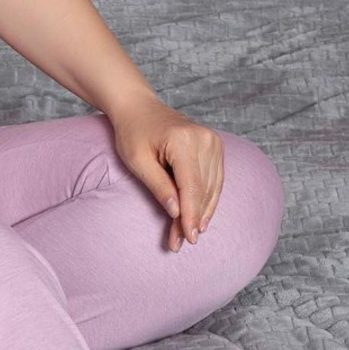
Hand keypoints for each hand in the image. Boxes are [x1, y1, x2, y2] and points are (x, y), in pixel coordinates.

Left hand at [110, 95, 224, 250]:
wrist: (139, 107)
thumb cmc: (133, 133)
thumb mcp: (137, 161)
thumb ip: (158, 186)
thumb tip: (176, 213)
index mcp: (184, 141)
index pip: (191, 186)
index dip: (191, 215)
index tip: (188, 237)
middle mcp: (204, 139)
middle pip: (202, 189)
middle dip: (193, 217)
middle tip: (182, 242)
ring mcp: (213, 141)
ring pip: (212, 186)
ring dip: (202, 212)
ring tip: (191, 233)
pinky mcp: (214, 145)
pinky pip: (215, 178)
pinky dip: (208, 198)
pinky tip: (202, 216)